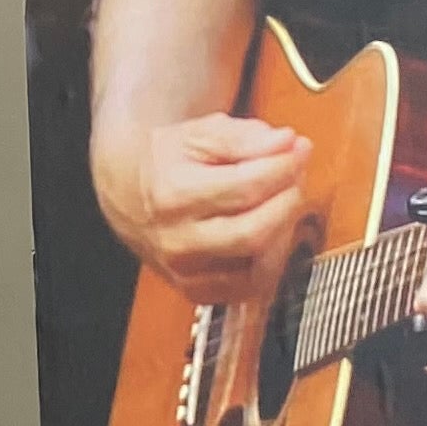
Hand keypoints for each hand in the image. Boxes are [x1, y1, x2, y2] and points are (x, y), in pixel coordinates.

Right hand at [114, 113, 310, 304]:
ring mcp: (184, 270)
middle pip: (254, 232)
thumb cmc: (168, 161)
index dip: (283, 167)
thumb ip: (245, 137)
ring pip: (258, 266)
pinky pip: (250, 287)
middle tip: (294, 178)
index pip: (246, 187)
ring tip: (280, 204)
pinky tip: (267, 235)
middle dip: (288, 202)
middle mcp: (176, 239)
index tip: (298, 150)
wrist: (128, 193)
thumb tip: (286, 143)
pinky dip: (269, 262)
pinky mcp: (195, 291)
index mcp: (172, 193)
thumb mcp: (200, 134)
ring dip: (283, 233)